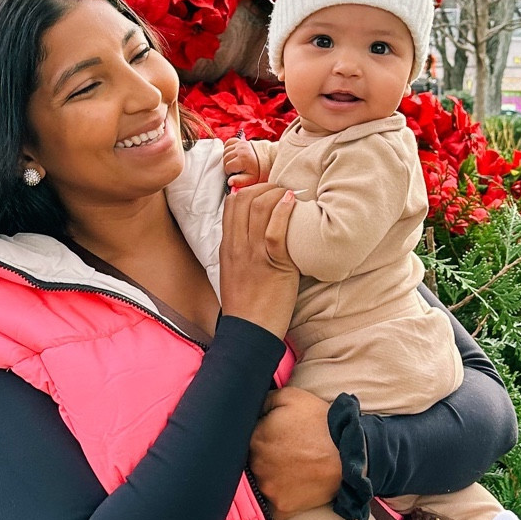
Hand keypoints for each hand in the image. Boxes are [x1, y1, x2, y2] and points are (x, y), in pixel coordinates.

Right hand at [219, 182, 297, 340]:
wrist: (250, 332)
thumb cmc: (248, 304)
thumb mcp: (235, 272)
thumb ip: (242, 249)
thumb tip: (255, 230)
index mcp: (227, 247)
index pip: (231, 204)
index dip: (249, 189)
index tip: (266, 192)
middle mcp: (237, 247)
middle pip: (244, 199)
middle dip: (265, 187)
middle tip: (281, 191)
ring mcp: (253, 254)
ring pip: (259, 208)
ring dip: (277, 194)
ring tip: (290, 195)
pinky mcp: (273, 264)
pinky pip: (275, 230)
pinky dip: (284, 210)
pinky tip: (293, 203)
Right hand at [223, 138, 260, 186]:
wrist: (267, 159)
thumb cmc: (259, 170)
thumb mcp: (251, 179)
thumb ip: (240, 181)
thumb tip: (229, 182)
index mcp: (242, 160)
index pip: (227, 167)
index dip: (230, 172)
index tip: (236, 172)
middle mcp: (240, 150)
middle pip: (225, 159)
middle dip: (228, 165)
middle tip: (236, 168)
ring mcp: (240, 144)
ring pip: (225, 151)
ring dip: (228, 158)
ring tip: (235, 162)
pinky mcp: (240, 141)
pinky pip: (228, 142)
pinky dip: (228, 148)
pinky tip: (232, 154)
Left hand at [249, 386, 341, 519]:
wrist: (350, 454)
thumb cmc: (322, 423)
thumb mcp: (292, 396)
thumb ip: (264, 400)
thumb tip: (251, 407)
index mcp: (255, 438)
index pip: (245, 436)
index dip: (259, 434)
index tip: (273, 435)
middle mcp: (256, 465)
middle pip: (250, 460)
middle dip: (262, 455)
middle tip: (284, 451)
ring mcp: (268, 489)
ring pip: (258, 483)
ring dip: (267, 477)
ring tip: (288, 468)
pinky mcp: (281, 507)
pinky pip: (268, 509)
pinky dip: (272, 502)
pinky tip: (283, 491)